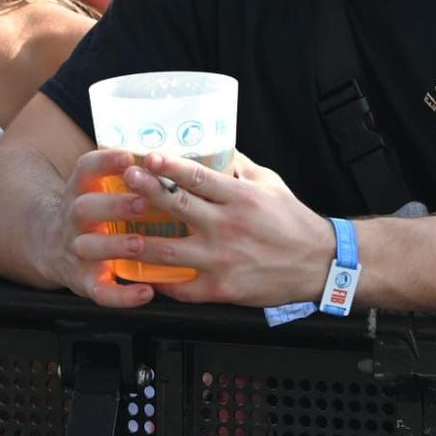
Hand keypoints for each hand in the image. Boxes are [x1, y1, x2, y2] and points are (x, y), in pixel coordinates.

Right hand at [56, 147, 159, 307]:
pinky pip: (100, 291)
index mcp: (81, 190)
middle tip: (144, 203)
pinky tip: (145, 293)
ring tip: (140, 244)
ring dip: (114, 246)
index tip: (129, 157)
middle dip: (114, 205)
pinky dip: (122, 296)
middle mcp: (73, 218)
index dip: (106, 162)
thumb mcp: (99, 189)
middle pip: (84, 208)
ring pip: (88, 247)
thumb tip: (174, 160)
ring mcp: (76, 251)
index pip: (86, 168)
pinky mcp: (83, 282)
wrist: (53, 248)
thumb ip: (129, 177)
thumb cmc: (96, 213)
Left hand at [118, 150, 335, 307]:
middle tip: (125, 179)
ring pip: (169, 250)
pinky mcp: (221, 289)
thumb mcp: (270, 184)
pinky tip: (142, 275)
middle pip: (177, 208)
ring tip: (117, 232)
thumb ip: (238, 167)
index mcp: (240, 198)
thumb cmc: (293, 221)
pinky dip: (160, 282)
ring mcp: (222, 260)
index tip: (147, 156)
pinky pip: (182, 288)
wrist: (318, 265)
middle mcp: (228, 227)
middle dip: (147, 192)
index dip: (169, 166)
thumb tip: (213, 145)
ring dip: (139, 240)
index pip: (197, 177)